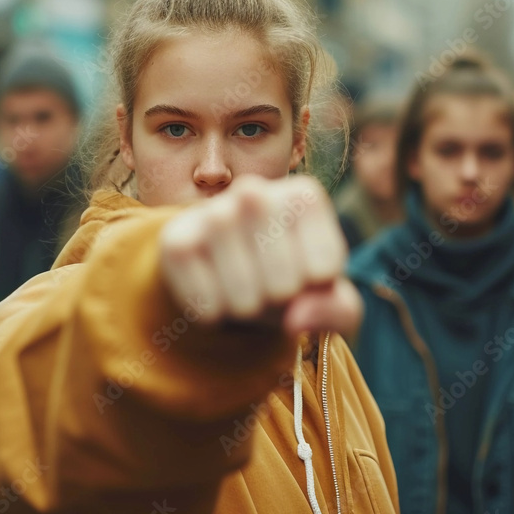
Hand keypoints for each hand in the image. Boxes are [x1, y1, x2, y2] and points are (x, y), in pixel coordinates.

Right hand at [159, 174, 361, 335]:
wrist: (224, 270)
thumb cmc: (287, 278)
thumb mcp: (329, 298)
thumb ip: (337, 311)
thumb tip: (297, 321)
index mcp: (303, 196)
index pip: (323, 271)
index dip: (314, 291)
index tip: (302, 274)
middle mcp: (256, 192)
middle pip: (284, 286)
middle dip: (278, 302)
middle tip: (267, 284)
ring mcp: (211, 212)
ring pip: (244, 297)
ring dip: (246, 309)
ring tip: (242, 287)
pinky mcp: (175, 240)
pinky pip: (206, 306)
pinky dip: (213, 314)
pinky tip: (212, 288)